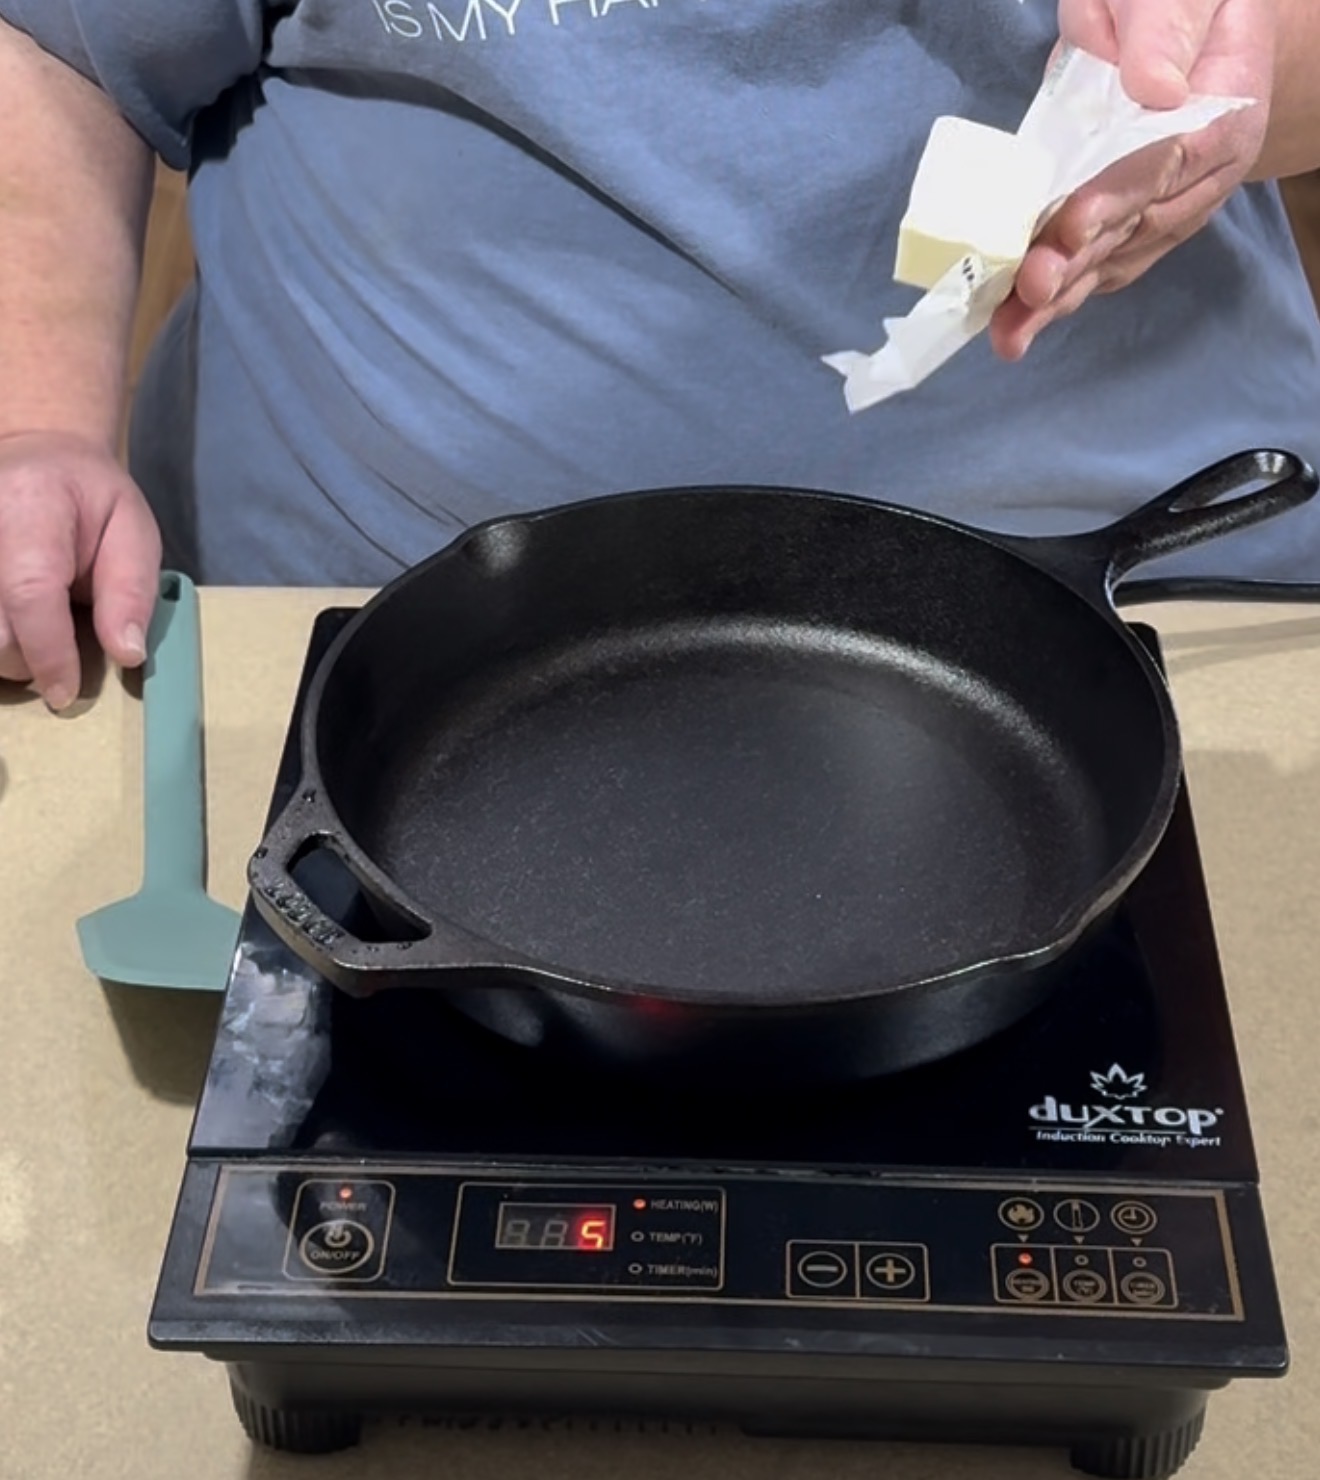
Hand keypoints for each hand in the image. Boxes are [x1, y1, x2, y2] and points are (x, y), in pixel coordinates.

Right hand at [0, 431, 160, 708]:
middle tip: (59, 653)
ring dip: (3, 652)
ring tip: (33, 633)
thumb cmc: (91, 499)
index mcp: (31, 508)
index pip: (29, 593)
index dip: (48, 652)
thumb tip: (127, 654)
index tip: (65, 692)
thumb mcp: (133, 533)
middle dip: (26, 660)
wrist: (37, 456)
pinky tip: (13, 624)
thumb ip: (131, 593)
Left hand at [990, 0, 1276, 358]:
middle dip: (1076, 264)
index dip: (1114, 201)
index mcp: (1224, 111)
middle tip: (1028, 291)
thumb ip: (1164, 29)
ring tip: (1011, 332)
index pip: (1165, 164)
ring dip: (1060, 298)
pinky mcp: (1139, 219)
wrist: (1193, 23)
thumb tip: (1152, 87)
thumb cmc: (1173, 1)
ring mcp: (1173, 202)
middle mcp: (1206, 172)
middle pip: (1136, 226)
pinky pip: (1104, 260)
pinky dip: (1064, 292)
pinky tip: (1024, 320)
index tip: (1069, 230)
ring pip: (1115, 256)